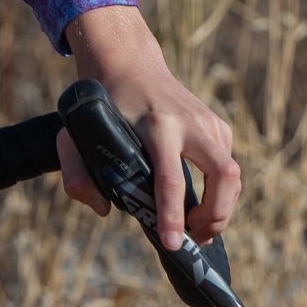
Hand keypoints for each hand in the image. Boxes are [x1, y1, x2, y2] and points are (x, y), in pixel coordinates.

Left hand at [57, 5, 239, 247]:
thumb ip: (77, 174)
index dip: (173, 216)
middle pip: (222, 175)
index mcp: (154, 125)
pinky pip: (227, 165)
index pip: (170, 178)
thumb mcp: (75, 133)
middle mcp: (187, 122)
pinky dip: (221, 189)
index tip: (173, 244)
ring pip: (232, 174)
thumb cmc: (99, 103)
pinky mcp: (216, 124)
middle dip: (216, 215)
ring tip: (199, 226)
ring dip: (222, 207)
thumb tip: (103, 210)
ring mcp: (206, 121)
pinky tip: (201, 198)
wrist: (126, 62)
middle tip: (196, 237)